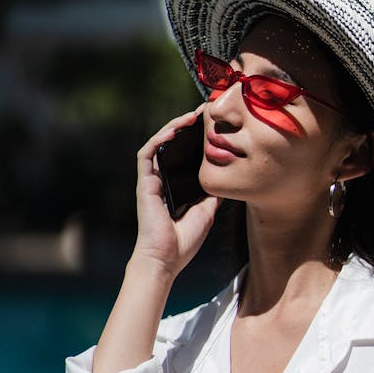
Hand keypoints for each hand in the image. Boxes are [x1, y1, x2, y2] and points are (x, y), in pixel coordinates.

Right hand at [132, 110, 218, 278]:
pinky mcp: (145, 183)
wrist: (166, 259)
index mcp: (177, 185)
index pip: (186, 155)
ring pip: (160, 144)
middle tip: (204, 113)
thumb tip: (228, 179)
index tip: (213, 125)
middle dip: (187, 127)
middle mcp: (163, 179)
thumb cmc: (184, 241)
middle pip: (173, 145)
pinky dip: (158, 140)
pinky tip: (172, 131)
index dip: (197, 138)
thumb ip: (214, 194)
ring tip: (191, 117)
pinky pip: (148, 155)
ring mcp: (153, 180)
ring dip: (173, 128)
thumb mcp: (207, 212)